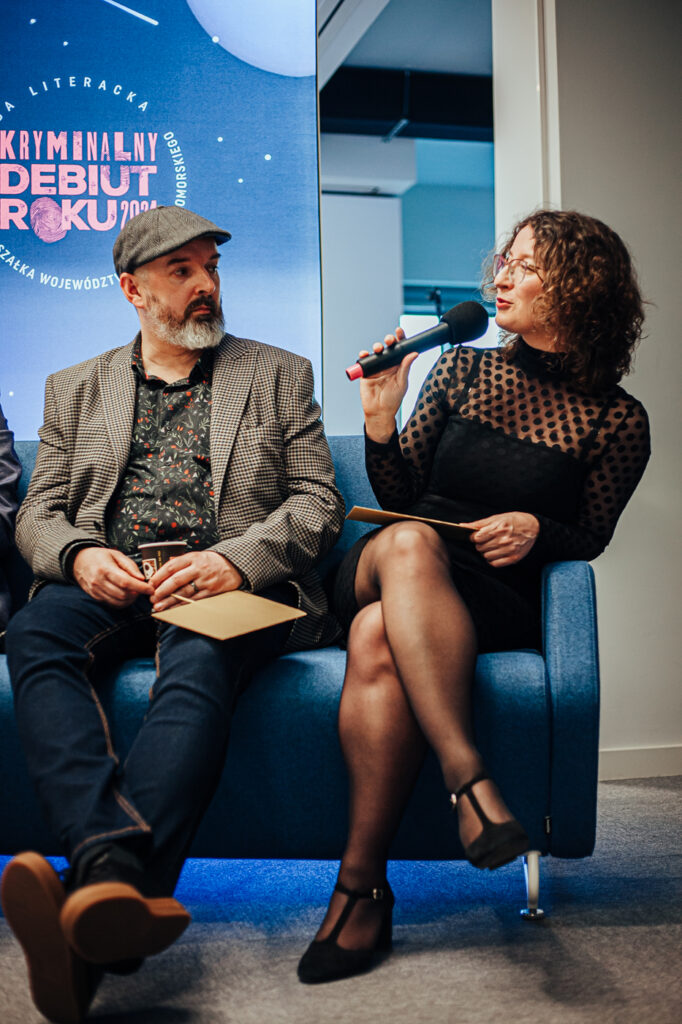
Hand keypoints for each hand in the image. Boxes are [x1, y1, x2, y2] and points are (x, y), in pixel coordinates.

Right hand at [73, 547, 152, 607]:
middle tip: (143, 589)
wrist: (79, 561)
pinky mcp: (95, 597)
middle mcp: (98, 581)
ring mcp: (95, 591)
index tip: (150, 589)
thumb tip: (142, 579)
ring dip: (130, 600)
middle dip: (137, 594)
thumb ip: (130, 566)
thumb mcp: (116, 555)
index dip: (140, 587)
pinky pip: (111, 604)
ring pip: (118, 602)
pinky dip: (122, 602)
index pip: (125, 582)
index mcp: (105, 568)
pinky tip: (126, 596)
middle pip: (123, 594)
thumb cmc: (100, 556)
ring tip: (135, 592)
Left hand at [150, 550, 243, 610]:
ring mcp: (205, 581)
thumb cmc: (212, 562)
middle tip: (152, 598)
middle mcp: (199, 569)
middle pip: (176, 580)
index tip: (150, 584)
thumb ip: (181, 562)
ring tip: (158, 607)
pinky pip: (194, 600)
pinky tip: (173, 609)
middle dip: (161, 590)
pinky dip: (182, 605)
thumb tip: (162, 569)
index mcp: (193, 558)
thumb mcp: (197, 556)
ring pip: (184, 593)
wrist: (235, 566)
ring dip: (169, 601)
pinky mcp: (211, 592)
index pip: (171, 566)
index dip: (159, 576)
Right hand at [360, 328, 418, 442]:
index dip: (400, 339)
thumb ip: (405, 368)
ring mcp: (376, 367)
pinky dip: (364, 355)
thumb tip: (414, 353)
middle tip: (389, 340)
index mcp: (398, 365)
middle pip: (388, 347)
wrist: (379, 411)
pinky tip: (365, 354)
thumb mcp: (402, 383)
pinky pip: (364, 360)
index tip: (400, 331)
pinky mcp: (366, 372)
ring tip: (378, 349)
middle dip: (388, 340)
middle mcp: (388, 364)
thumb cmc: (393, 399)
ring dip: (377, 346)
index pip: (400, 349)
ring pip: (376, 352)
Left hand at [462, 512, 539, 567]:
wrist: (535, 528)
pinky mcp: (514, 558)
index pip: (477, 538)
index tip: (477, 536)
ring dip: (487, 552)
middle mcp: (504, 540)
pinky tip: (497, 553)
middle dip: (481, 544)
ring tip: (493, 546)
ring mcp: (509, 550)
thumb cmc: (514, 521)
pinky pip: (495, 564)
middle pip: (480, 548)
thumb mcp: (497, 518)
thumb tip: (462, 526)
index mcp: (499, 528)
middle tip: (488, 540)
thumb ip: (479, 524)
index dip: (475, 537)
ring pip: (486, 556)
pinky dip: (493, 560)